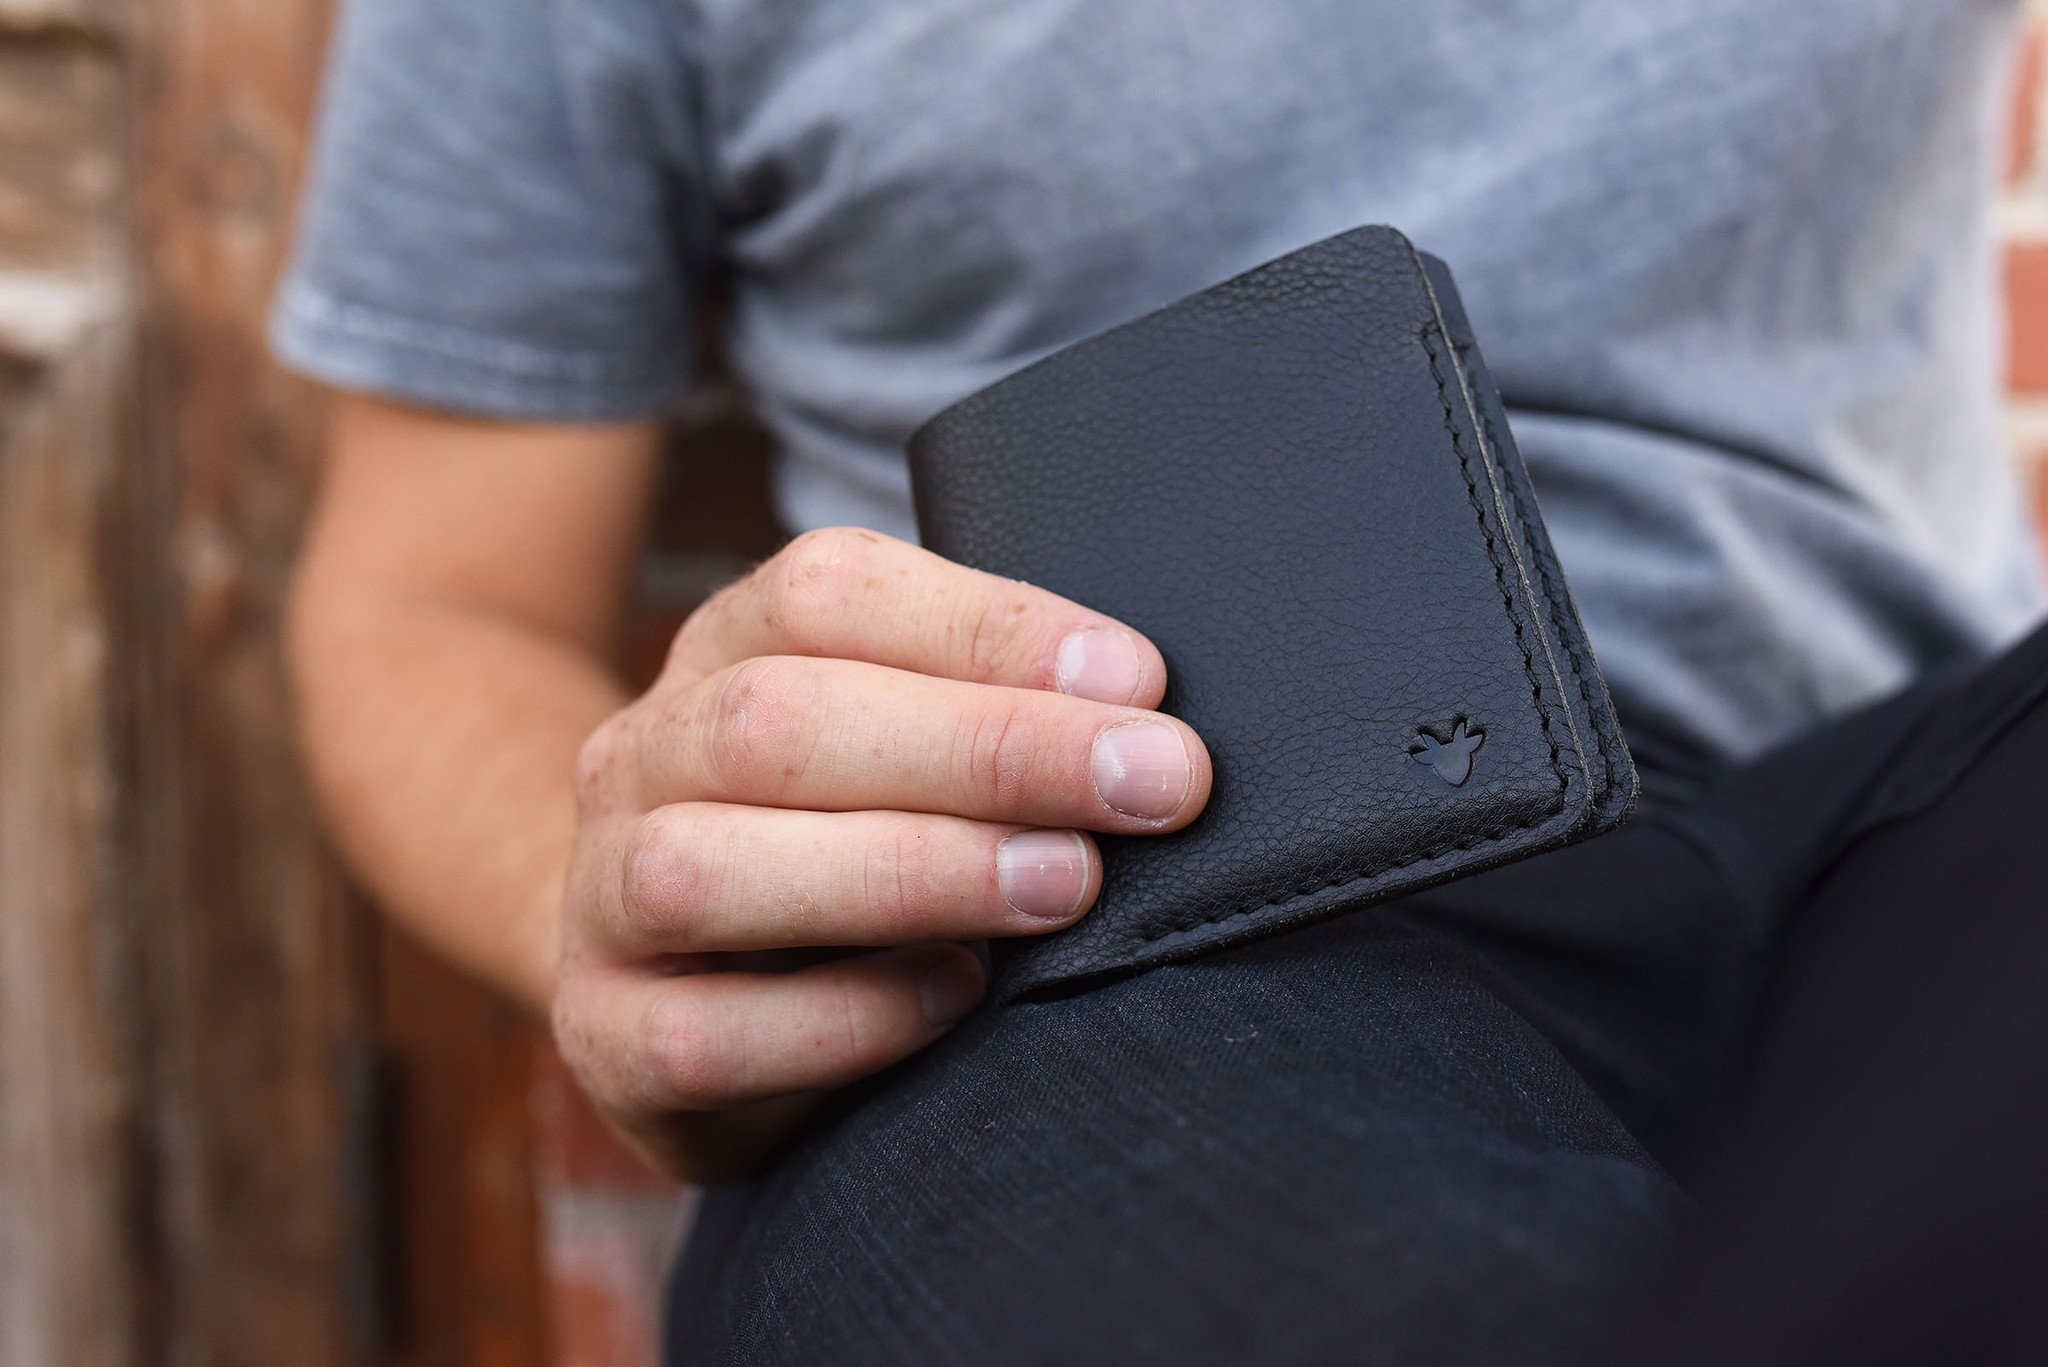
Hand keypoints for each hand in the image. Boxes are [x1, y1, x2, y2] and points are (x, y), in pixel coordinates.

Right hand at [552, 528, 1211, 1180]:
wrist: (652, 969)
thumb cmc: (829, 838)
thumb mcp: (894, 741)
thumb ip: (985, 710)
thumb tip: (1142, 724)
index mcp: (723, 649)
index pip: (830, 593)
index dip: (991, 627)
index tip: (1138, 683)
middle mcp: (643, 757)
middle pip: (777, 722)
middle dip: (985, 750)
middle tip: (1149, 787)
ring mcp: (601, 899)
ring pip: (708, 870)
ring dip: (911, 870)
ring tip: (1063, 884)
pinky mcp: (606, 1038)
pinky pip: (701, 1036)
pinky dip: (844, 1016)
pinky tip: (956, 995)